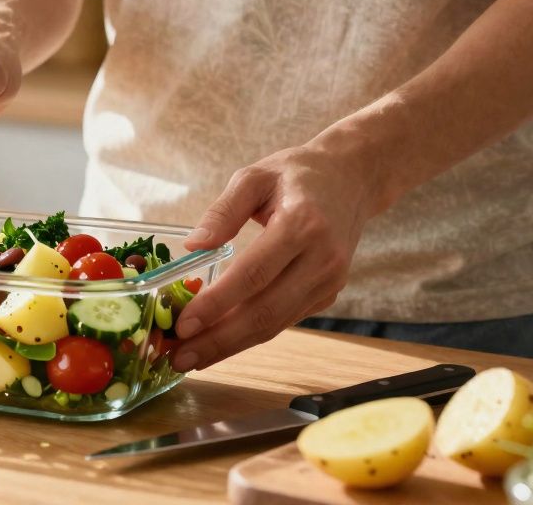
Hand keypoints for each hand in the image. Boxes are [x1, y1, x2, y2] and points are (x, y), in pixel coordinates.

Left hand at [171, 142, 384, 371]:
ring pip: (275, 324)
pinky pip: (284, 320)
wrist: (353, 179)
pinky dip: (249, 335)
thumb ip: (223, 210)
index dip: (217, 303)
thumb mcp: (255, 176)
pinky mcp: (327, 294)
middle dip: (219, 340)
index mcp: (302, 224)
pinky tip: (219, 342)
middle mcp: (322, 259)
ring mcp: (329, 281)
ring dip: (231, 346)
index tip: (183, 324)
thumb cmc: (298, 174)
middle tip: (178, 357)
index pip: (254, 274)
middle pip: (265, 311)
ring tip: (190, 358)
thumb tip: (192, 246)